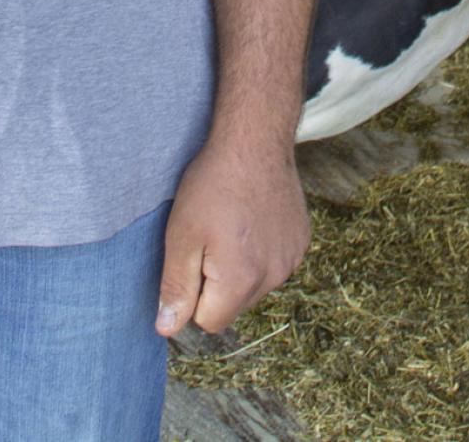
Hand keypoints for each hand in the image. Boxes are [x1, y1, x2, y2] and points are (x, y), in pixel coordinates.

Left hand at [154, 134, 308, 336]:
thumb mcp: (182, 235)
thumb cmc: (212, 185)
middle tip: (209, 238)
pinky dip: (261, 251)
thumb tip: (167, 328)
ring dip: (240, 269)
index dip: (193, 296)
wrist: (255, 140)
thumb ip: (176, 287)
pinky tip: (252, 219)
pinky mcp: (301, 241)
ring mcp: (292, 259)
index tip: (192, 258)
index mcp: (241, 280)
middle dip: (217, 284)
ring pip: (255, 286)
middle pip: (234, 306)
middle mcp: (274, 277)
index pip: (209, 322)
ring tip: (231, 226)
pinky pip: (274, 263)